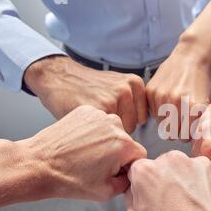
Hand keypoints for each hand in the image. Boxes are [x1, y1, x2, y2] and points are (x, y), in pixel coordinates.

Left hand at [23, 105, 146, 201]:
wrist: (38, 165)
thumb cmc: (68, 179)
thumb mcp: (106, 192)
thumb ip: (127, 182)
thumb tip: (131, 174)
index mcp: (123, 145)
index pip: (140, 155)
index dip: (128, 166)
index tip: (115, 171)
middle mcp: (114, 125)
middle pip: (127, 141)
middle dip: (117, 153)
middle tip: (97, 165)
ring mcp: (99, 115)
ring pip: (113, 130)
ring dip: (106, 141)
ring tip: (86, 154)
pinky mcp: (85, 111)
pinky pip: (98, 122)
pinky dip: (92, 131)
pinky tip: (80, 144)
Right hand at [24, 55, 146, 133]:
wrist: (58, 77)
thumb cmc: (88, 87)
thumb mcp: (117, 87)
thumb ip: (133, 103)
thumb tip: (151, 126)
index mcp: (135, 83)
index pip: (142, 119)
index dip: (124, 121)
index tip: (110, 113)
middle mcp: (127, 89)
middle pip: (132, 127)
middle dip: (116, 128)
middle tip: (98, 115)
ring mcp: (113, 98)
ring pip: (119, 133)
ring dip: (106, 131)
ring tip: (93, 116)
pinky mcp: (98, 108)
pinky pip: (105, 133)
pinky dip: (95, 133)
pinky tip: (86, 121)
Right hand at [125, 151, 210, 210]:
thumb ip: (132, 197)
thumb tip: (136, 190)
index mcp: (147, 172)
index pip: (140, 168)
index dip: (145, 183)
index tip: (151, 194)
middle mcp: (173, 161)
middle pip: (166, 165)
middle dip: (168, 180)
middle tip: (173, 204)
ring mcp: (199, 164)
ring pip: (188, 168)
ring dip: (188, 182)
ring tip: (192, 208)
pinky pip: (208, 175)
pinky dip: (207, 186)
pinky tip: (206, 205)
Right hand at [146, 42, 210, 140]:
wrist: (191, 56)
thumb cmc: (202, 79)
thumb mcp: (208, 101)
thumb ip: (201, 121)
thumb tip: (194, 138)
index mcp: (194, 108)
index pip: (185, 137)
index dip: (187, 136)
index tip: (188, 132)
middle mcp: (176, 103)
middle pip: (171, 133)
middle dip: (176, 132)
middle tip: (180, 125)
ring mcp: (162, 96)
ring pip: (160, 124)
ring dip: (167, 121)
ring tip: (174, 112)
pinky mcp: (151, 91)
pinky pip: (151, 112)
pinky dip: (158, 111)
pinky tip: (166, 103)